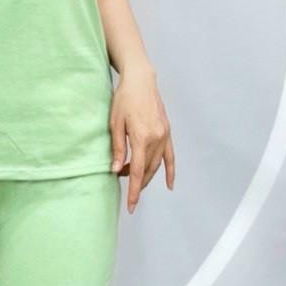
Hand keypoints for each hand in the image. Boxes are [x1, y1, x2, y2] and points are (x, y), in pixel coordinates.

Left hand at [110, 65, 174, 213]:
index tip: (131, 205)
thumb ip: (117, 148)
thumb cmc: (123, 99)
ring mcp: (164, 135)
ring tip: (132, 177)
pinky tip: (169, 184)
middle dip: (137, 182)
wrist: (140, 80)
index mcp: (142, 137)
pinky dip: (170, 171)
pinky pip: (170, 156)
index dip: (134, 190)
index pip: (137, 171)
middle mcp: (156, 138)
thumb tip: (116, 170)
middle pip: (147, 170)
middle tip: (122, 182)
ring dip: (146, 175)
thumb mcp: (115, 123)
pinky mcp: (168, 131)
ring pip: (157, 164)